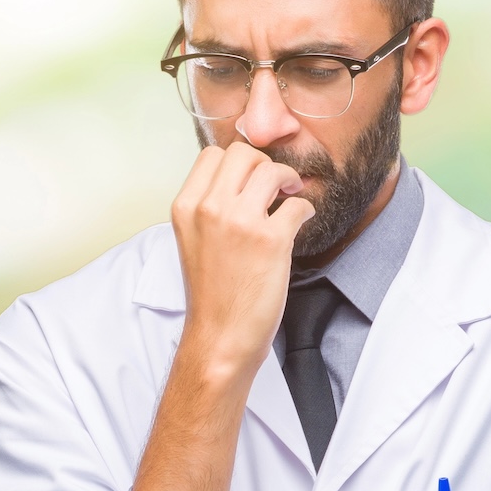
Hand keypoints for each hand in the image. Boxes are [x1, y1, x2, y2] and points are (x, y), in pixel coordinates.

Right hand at [171, 141, 314, 376]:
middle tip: (276, 184)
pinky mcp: (271, 240)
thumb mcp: (193, 240)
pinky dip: (305, 209)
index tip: (251, 177)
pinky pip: (299, 204)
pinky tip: (299, 221)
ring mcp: (240, 222)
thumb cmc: (212, 293)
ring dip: (289, 180)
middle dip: (265, 164)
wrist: (219, 336)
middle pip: (244, 154)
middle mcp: (209, 208)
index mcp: (185, 207)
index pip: (212, 155)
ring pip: (272, 170)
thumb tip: (241, 180)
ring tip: (291, 196)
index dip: (238, 161)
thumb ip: (209, 208)